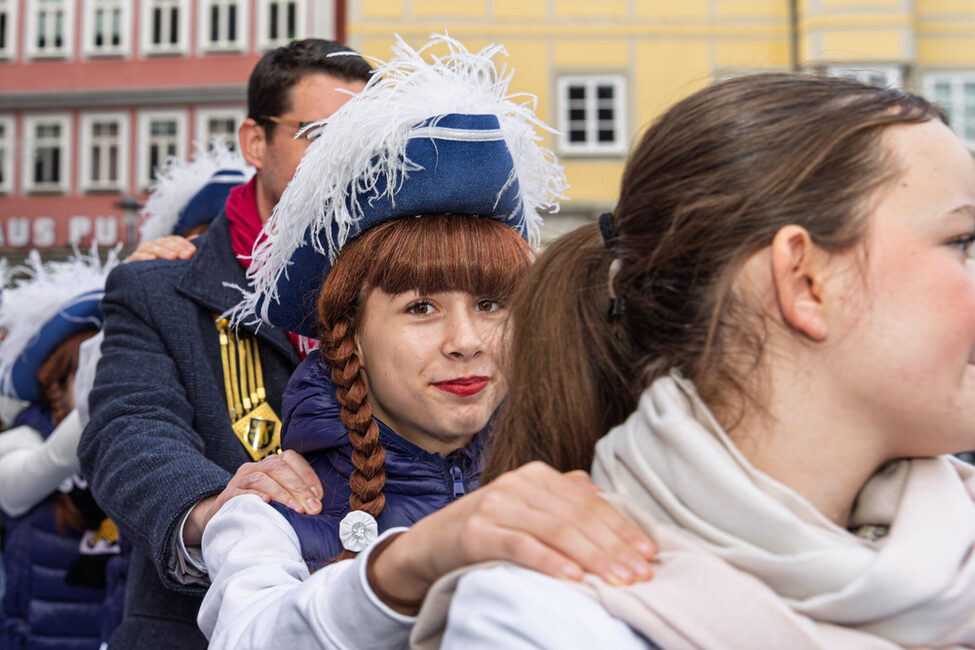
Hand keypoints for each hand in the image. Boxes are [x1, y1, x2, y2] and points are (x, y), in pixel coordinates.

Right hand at [126, 235, 196, 261]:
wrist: (138, 278)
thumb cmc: (160, 266)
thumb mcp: (173, 258)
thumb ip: (182, 248)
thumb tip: (197, 237)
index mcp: (164, 243)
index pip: (175, 239)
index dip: (184, 243)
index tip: (193, 251)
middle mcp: (154, 245)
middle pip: (164, 242)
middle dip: (176, 248)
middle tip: (186, 255)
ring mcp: (142, 251)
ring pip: (152, 247)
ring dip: (163, 251)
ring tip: (173, 257)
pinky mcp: (133, 260)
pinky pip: (137, 256)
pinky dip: (144, 256)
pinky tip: (152, 259)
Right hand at [182, 450, 323, 545]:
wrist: (224, 518)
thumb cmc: (259, 507)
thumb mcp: (278, 496)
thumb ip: (295, 495)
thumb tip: (318, 504)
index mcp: (270, 464)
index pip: (290, 458)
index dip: (306, 474)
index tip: (319, 495)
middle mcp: (255, 467)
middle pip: (277, 467)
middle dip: (299, 488)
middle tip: (313, 508)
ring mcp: (239, 480)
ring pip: (261, 478)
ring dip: (282, 494)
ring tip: (296, 510)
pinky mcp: (227, 495)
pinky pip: (240, 492)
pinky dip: (254, 496)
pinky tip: (267, 503)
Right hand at [368, 461, 656, 613]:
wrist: (427, 547)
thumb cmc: (485, 531)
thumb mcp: (525, 509)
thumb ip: (560, 496)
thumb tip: (599, 490)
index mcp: (536, 475)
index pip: (589, 502)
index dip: (622, 527)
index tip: (648, 554)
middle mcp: (518, 483)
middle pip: (577, 516)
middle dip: (613, 547)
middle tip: (640, 575)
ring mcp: (496, 504)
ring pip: (555, 530)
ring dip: (591, 557)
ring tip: (616, 580)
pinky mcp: (477, 531)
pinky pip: (521, 545)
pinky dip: (549, 561)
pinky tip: (573, 577)